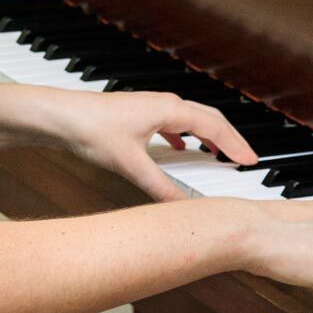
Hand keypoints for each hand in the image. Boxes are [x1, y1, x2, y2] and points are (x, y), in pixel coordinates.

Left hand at [58, 90, 257, 200]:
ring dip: (209, 135)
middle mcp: (164, 104)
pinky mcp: (139, 114)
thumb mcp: (130, 164)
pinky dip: (186, 136)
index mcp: (169, 110)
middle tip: (245, 158)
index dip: (235, 145)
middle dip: (229, 138)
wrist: (61, 116)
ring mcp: (152, 107)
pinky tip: (180, 149)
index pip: (214, 127)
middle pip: (208, 118)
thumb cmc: (92, 129)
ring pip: (191, 119)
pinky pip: (173, 123)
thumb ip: (159, 188)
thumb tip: (183, 208)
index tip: (251, 161)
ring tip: (220, 154)